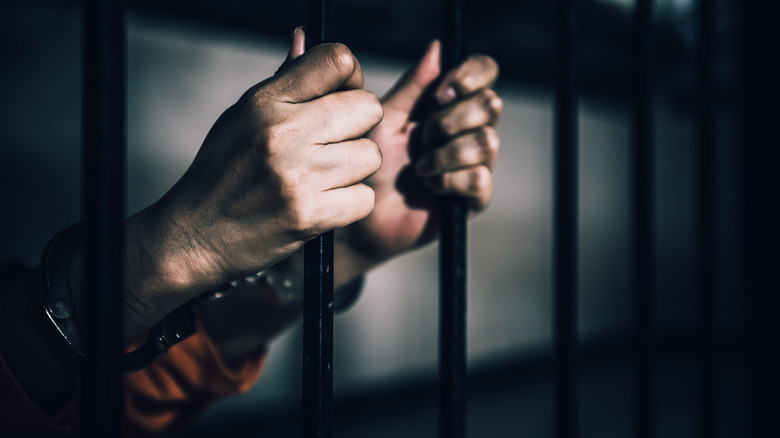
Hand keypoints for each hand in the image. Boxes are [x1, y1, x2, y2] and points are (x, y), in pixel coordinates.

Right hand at [124, 40, 382, 331]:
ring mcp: (298, 175)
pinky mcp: (310, 215)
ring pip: (371, 155)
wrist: (195, 235)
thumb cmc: (221, 173)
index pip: (338, 60)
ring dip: (355, 169)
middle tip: (335, 143)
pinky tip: (323, 203)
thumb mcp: (242, 116)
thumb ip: (283, 82)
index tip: (340, 95)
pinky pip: (364, 198)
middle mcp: (283, 133)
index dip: (350, 77)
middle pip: (367, 107)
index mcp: (266, 102)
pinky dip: (349, 204)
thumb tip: (306, 39)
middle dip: (359, 126)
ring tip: (323, 177)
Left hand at [336, 40, 500, 279]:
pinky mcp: (473, 198)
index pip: (484, 73)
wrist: (361, 216)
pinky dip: (451, 180)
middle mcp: (467, 129)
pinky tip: (431, 187)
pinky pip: (480, 180)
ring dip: (448, 153)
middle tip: (422, 136)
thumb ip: (412, 88)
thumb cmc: (369, 164)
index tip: (443, 91)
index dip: (472, 75)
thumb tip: (437, 49)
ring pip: (488, 142)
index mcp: (448, 104)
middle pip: (492, 104)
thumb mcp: (384, 119)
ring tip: (419, 169)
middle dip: (454, 118)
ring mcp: (474, 163)